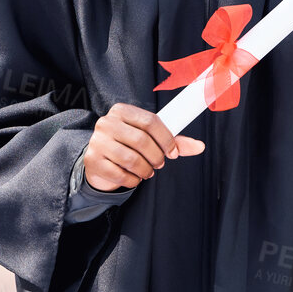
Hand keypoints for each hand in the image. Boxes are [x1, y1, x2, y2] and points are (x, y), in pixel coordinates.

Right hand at [82, 103, 206, 191]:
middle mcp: (106, 123)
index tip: (173, 152)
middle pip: (141, 140)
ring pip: (131, 159)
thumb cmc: (128, 145)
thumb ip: (173, 141)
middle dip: (156, 156)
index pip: (150, 121)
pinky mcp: (92, 160)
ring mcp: (97, 141)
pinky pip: (120, 174)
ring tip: (147, 171)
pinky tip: (134, 177)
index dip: (166, 139)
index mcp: (121, 111)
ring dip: (145, 170)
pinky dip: (132, 180)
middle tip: (160, 164)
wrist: (100, 160)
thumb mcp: (149, 138)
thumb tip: (200, 146)